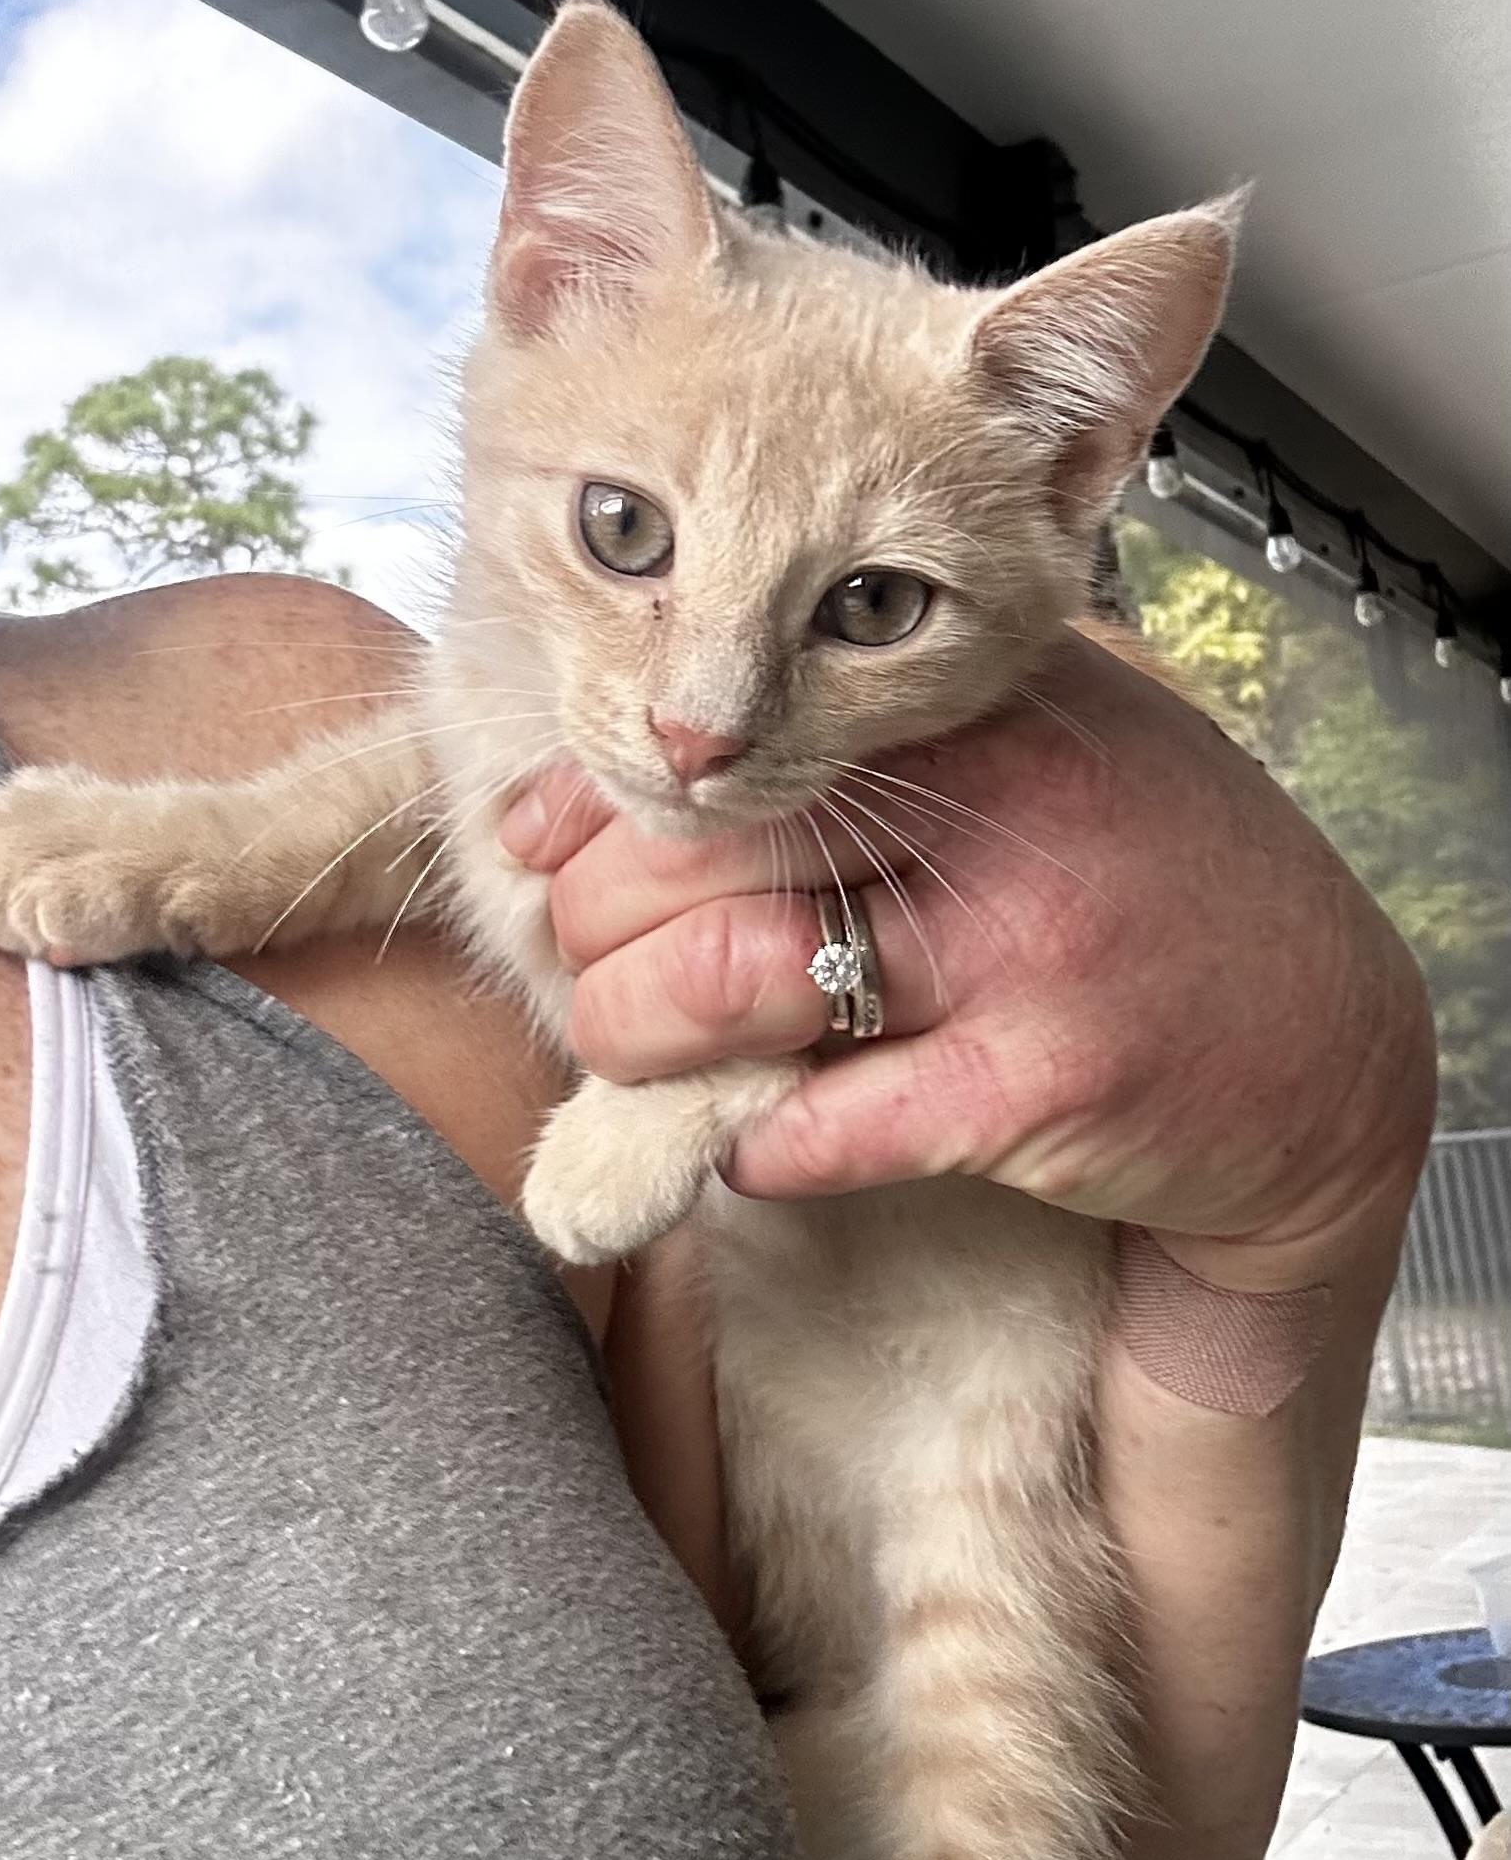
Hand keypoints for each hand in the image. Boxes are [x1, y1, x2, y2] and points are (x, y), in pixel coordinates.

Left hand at [500, 633, 1434, 1286]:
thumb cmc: (1139, 892)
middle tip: (592, 973)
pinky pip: (828, 1126)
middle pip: (700, 850)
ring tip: (641, 1053)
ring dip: (638, 1034)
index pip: (732, 731)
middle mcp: (994, 811)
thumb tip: (667, 763)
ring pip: (731, 980)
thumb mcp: (1037, 757)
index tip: (537, 846)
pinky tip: (755, 1145)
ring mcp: (1019, 949)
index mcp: (978, 712)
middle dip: (594, 929)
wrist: (1321, 1047)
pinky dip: (752, 1148)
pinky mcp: (1039, 1087)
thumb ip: (879, 747)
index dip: (596, 796)